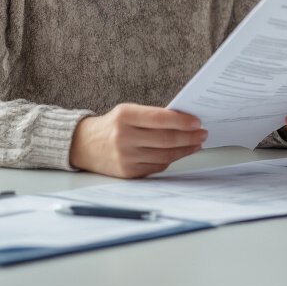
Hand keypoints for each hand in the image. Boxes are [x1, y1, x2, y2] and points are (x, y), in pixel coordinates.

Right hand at [69, 103, 205, 177]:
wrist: (83, 145)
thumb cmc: (113, 125)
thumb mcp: (128, 112)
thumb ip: (152, 116)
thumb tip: (185, 122)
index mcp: (125, 116)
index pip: (160, 118)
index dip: (182, 121)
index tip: (197, 122)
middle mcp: (124, 137)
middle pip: (166, 139)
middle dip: (189, 137)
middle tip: (203, 133)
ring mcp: (126, 157)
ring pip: (165, 156)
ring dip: (184, 150)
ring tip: (196, 143)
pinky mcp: (128, 172)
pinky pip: (157, 167)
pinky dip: (171, 160)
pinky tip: (180, 153)